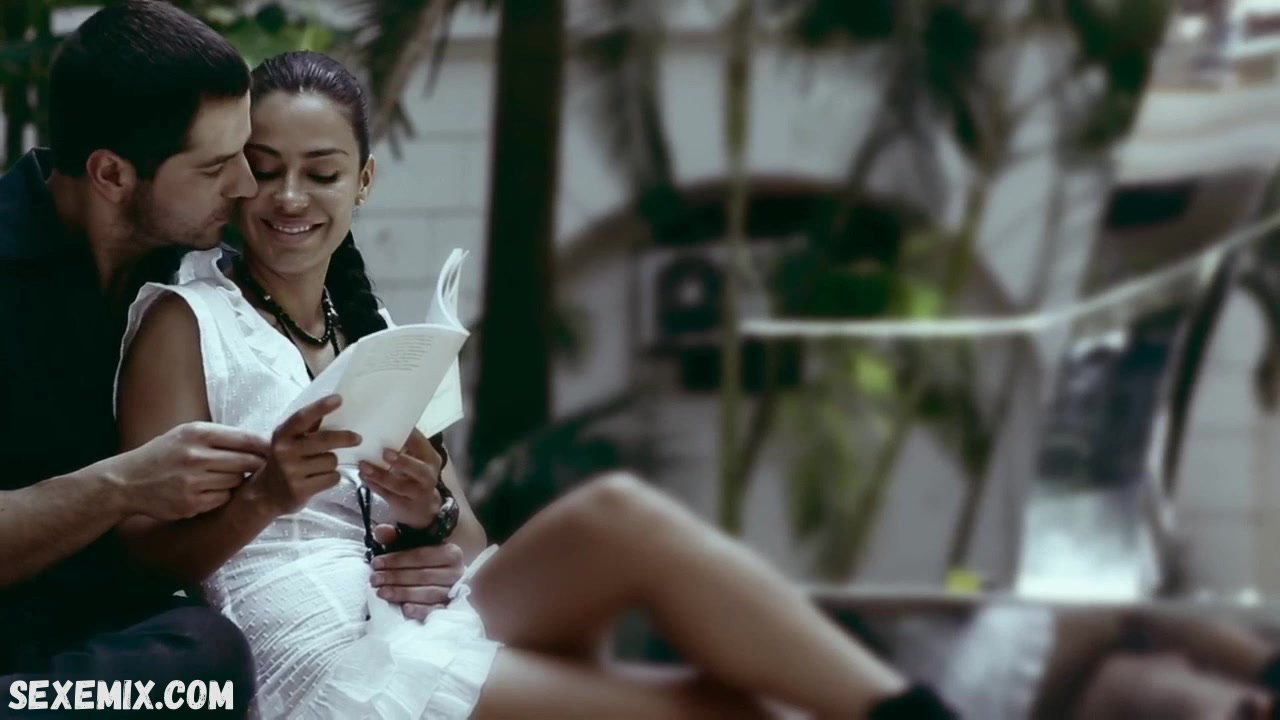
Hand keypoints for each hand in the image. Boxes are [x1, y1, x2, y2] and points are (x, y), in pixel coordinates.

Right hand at [107, 422, 269, 520]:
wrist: (128, 481)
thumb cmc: (163, 454)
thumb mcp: (185, 433)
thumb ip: (219, 435)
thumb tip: (259, 441)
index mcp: (197, 433)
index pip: (245, 438)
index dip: (264, 446)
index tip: (274, 450)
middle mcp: (196, 456)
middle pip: (247, 462)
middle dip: (256, 465)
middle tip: (259, 467)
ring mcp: (194, 481)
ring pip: (236, 481)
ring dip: (236, 480)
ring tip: (221, 476)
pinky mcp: (191, 503)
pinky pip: (223, 499)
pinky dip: (222, 496)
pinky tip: (209, 490)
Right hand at [248, 395, 360, 516]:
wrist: (266, 494)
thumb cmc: (285, 461)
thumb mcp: (290, 441)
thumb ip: (309, 426)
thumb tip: (335, 404)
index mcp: (282, 434)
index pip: (302, 417)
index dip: (320, 407)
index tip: (339, 399)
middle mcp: (285, 452)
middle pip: (325, 440)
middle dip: (345, 438)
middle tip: (358, 438)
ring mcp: (292, 472)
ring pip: (332, 461)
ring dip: (332, 463)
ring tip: (320, 467)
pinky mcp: (300, 490)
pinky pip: (332, 478)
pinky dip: (332, 478)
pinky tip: (320, 479)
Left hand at [358, 429, 442, 526]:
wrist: (423, 508)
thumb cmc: (415, 476)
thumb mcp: (417, 460)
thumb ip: (405, 448)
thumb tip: (381, 430)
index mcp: (431, 459)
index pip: (422, 444)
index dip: (409, 436)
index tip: (390, 426)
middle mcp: (428, 476)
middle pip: (418, 470)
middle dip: (402, 461)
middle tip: (385, 452)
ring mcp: (417, 493)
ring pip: (399, 485)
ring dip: (380, 475)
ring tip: (363, 466)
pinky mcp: (403, 505)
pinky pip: (387, 495)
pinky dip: (375, 486)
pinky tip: (364, 477)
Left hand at [369, 524, 463, 620]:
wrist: (443, 580)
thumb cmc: (424, 563)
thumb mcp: (411, 547)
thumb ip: (395, 538)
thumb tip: (380, 530)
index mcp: (450, 552)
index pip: (421, 556)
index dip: (396, 560)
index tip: (376, 563)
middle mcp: (457, 572)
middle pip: (423, 575)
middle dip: (395, 577)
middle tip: (374, 580)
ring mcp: (455, 592)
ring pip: (427, 593)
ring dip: (402, 593)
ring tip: (381, 593)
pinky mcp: (451, 609)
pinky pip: (435, 611)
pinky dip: (420, 610)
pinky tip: (404, 609)